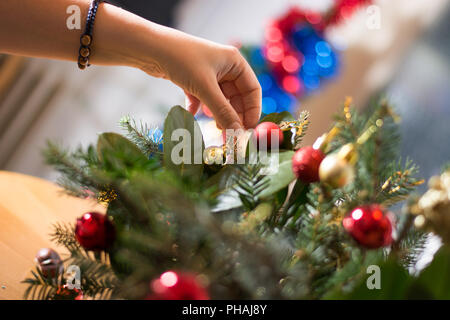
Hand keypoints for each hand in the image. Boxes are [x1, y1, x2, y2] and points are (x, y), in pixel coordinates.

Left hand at [138, 28, 261, 129]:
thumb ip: (223, 112)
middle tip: (231, 135)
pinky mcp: (194, 79)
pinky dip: (199, 107)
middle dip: (234, 116)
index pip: (253, 90)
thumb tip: (237, 134)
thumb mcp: (205, 88)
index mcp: (235, 62)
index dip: (253, 111)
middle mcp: (224, 66)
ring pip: (220, 99)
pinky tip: (190, 114)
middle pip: (237, 97)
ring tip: (215, 127)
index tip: (248, 130)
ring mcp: (209, 73)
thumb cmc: (181, 60)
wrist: (149, 48)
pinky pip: (203, 98)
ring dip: (217, 114)